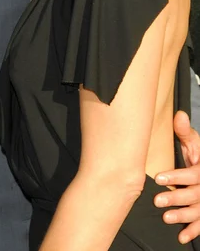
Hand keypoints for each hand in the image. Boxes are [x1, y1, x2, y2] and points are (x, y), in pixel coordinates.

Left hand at [154, 111, 199, 243]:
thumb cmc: (197, 154)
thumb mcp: (192, 142)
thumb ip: (184, 132)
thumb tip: (179, 115)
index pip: (192, 174)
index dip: (176, 176)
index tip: (158, 177)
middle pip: (194, 195)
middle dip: (176, 198)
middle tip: (157, 200)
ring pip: (198, 211)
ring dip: (182, 216)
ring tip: (166, 217)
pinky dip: (193, 232)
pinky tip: (182, 237)